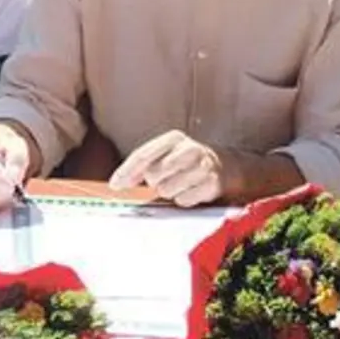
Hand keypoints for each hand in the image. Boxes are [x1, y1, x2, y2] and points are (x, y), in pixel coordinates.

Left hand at [109, 130, 224, 206]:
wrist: (224, 166)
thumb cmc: (185, 161)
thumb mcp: (166, 154)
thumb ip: (142, 165)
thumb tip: (119, 183)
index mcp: (174, 138)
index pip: (143, 154)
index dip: (127, 171)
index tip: (115, 185)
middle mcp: (190, 149)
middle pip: (153, 174)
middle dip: (154, 181)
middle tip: (164, 178)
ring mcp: (203, 166)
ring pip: (167, 189)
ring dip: (169, 191)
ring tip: (180, 183)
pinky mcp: (211, 184)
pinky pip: (183, 200)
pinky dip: (183, 199)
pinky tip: (191, 190)